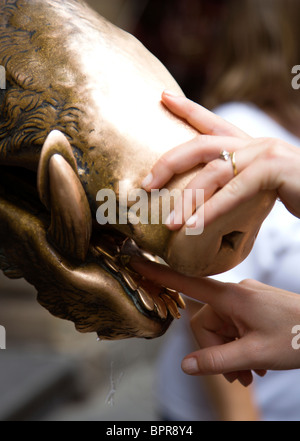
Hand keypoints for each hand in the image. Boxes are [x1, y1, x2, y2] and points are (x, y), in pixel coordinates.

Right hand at [131, 258, 299, 386]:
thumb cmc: (296, 337)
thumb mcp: (255, 354)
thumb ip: (218, 360)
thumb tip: (185, 366)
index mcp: (232, 297)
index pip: (188, 283)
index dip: (161, 275)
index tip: (138, 261)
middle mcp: (235, 293)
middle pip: (207, 322)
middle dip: (217, 351)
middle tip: (238, 376)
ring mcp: (245, 299)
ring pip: (222, 327)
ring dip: (230, 352)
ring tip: (251, 374)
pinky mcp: (253, 305)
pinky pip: (235, 325)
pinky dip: (239, 345)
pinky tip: (255, 364)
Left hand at [142, 91, 299, 227]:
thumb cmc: (296, 191)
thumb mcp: (259, 182)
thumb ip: (236, 181)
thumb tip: (207, 196)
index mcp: (248, 143)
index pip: (211, 122)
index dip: (186, 108)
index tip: (162, 96)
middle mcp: (253, 142)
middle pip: (200, 145)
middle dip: (169, 163)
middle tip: (146, 183)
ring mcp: (264, 153)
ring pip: (213, 173)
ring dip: (188, 200)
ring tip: (169, 223)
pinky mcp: (273, 170)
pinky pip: (234, 191)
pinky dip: (211, 211)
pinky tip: (192, 227)